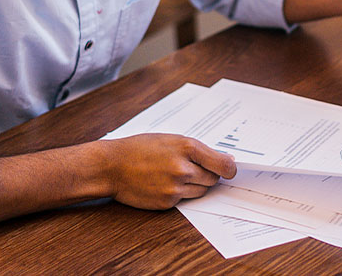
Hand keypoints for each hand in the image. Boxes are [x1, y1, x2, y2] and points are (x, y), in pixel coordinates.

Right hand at [102, 134, 236, 209]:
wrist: (111, 166)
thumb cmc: (140, 148)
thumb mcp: (171, 139)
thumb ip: (198, 150)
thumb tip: (225, 160)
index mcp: (187, 147)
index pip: (223, 165)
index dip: (230, 169)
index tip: (230, 170)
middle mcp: (183, 168)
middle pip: (214, 179)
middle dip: (208, 175)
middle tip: (194, 168)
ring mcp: (175, 187)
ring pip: (202, 191)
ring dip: (196, 185)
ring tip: (176, 174)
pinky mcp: (167, 202)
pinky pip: (185, 199)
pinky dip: (181, 193)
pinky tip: (165, 183)